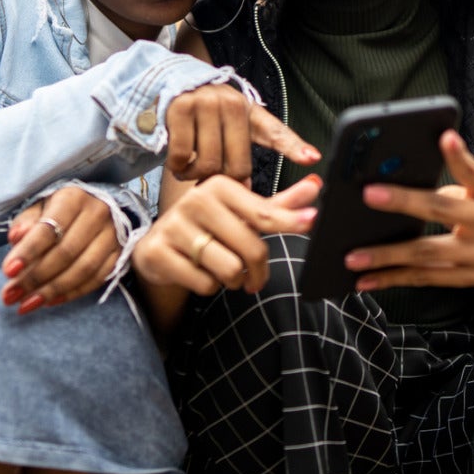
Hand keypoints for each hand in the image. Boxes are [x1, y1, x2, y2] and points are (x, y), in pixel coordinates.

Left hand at [1, 186, 118, 312]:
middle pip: (66, 252)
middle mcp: (97, 214)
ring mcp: (112, 234)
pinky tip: (50, 301)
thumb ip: (25, 222)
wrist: (98, 207)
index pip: (49, 229)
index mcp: (73, 198)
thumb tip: (15, 237)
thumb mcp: (39, 207)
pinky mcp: (120, 253)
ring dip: (52, 291)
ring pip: (84, 269)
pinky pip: (97, 279)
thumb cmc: (60, 210)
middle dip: (35, 278)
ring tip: (26, 304)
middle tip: (10, 295)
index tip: (8, 271)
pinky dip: (72, 293)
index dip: (28, 252)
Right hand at [134, 175, 319, 296]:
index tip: (312, 220)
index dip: (290, 220)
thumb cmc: (208, 229)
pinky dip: (209, 287)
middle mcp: (195, 200)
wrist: (158, 247)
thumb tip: (315, 186)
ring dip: (233, 280)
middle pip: (251, 248)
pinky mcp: (158, 252)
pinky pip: (205, 283)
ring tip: (222, 271)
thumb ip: (278, 205)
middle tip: (253, 277)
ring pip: (230, 270)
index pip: (263, 212)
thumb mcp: (241, 214)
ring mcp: (174, 226)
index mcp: (218, 186)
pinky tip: (199, 274)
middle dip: (258, 271)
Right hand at [163, 83, 318, 182]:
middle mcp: (232, 104)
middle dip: (224, 181)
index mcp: (250, 111)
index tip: (312, 158)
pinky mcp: (180, 109)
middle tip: (211, 181)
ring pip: (208, 164)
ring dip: (197, 177)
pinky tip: (179, 164)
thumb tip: (248, 192)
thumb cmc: (208, 115)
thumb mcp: (234, 125)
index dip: (295, 147)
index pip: (276, 133)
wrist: (174, 84)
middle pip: (237, 167)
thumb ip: (244, 154)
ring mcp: (205, 104)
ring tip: (192, 172)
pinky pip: (182, 156)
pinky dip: (179, 168)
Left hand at [349, 132, 473, 291]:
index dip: (460, 156)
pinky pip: (426, 279)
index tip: (445, 137)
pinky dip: (394, 279)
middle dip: (404, 202)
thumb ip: (457, 178)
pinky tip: (367, 280)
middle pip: (443, 211)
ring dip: (387, 256)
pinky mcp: (469, 279)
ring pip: (427, 254)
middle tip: (369, 195)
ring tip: (353, 257)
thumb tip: (404, 177)